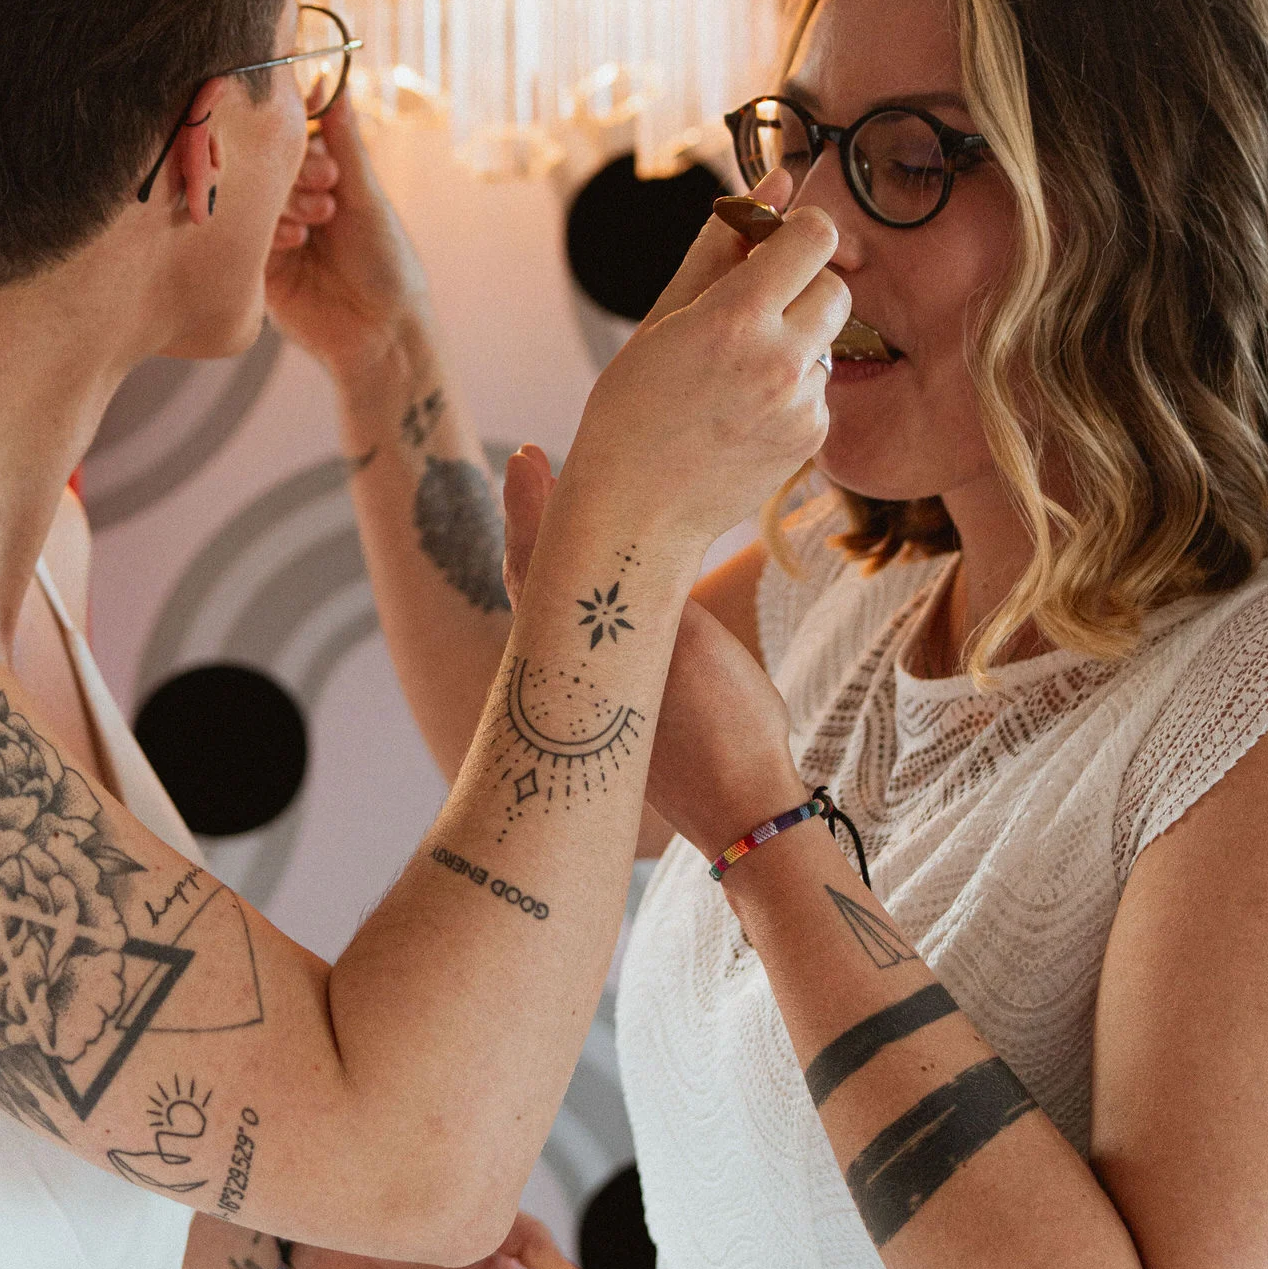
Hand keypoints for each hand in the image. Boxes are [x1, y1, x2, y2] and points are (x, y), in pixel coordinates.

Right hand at [263, 87, 435, 385]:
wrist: (381, 335)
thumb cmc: (388, 265)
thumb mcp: (367, 196)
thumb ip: (343, 140)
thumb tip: (329, 77)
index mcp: (324, 182)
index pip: (295, 139)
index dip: (299, 132)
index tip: (309, 131)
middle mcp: (294, 204)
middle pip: (271, 165)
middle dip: (298, 172)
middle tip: (327, 188)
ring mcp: (271, 235)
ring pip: (256, 198)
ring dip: (286, 203)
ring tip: (319, 223)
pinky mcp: (255, 269)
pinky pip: (242, 236)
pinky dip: (267, 232)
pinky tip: (295, 243)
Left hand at [504, 445, 801, 857]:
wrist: (743, 810)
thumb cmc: (729, 727)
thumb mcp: (695, 644)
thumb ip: (652, 592)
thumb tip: (623, 547)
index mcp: (583, 650)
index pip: (536, 561)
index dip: (529, 506)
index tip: (524, 458)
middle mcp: (570, 671)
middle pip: (533, 578)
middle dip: (533, 519)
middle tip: (528, 466)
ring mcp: (587, 691)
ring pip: (552, 605)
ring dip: (553, 552)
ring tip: (555, 505)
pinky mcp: (610, 706)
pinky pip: (576, 632)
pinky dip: (576, 588)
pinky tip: (593, 579)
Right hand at [560, 173, 847, 554]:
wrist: (635, 512)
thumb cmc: (632, 409)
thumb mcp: (664, 316)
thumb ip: (723, 244)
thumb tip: (775, 178)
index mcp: (736, 318)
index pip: (816, 237)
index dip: (799, 232)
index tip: (776, 245)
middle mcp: (780, 360)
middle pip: (836, 287)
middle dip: (804, 287)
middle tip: (754, 310)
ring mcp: (802, 404)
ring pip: (828, 339)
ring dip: (795, 340)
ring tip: (735, 375)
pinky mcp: (815, 439)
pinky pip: (820, 387)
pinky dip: (791, 388)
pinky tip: (742, 411)